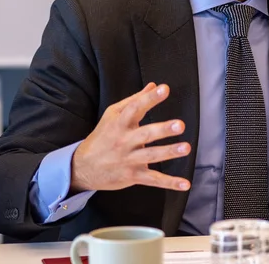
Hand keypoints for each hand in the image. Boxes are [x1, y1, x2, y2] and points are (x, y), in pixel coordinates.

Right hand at [70, 82, 190, 192]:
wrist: (82, 167)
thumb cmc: (102, 137)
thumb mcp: (113, 115)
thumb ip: (135, 100)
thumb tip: (154, 85)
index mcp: (120, 123)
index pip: (135, 108)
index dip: (149, 98)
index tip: (164, 89)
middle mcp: (125, 141)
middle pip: (145, 134)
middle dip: (162, 130)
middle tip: (180, 125)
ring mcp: (129, 159)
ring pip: (151, 156)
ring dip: (169, 152)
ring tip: (186, 148)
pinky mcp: (133, 175)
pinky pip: (153, 180)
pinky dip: (169, 183)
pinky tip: (185, 184)